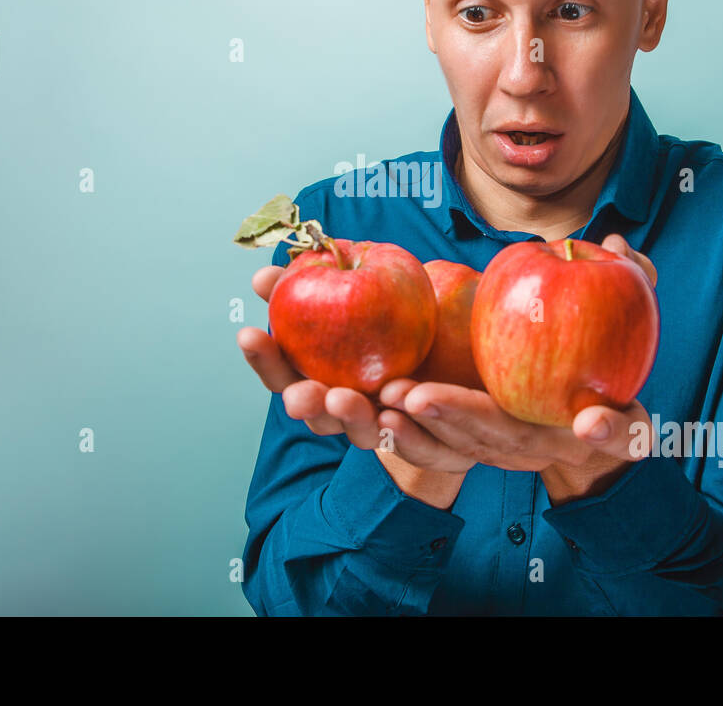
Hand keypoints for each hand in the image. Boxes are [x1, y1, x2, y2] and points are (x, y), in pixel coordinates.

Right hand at [238, 263, 470, 506]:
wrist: (473, 358)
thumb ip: (318, 280)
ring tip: (343, 397)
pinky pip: (421, 447)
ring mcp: (392, 431)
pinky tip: (398, 410)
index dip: (265, 359)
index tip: (249, 333)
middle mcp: (354, 413)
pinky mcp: (437, 447)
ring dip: (351, 417)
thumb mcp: (367, 291)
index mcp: (328, 381)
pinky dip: (407, 432)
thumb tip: (264, 275)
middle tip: (298, 392)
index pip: (286, 376)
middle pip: (319, 416)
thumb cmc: (408, 322)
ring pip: (365, 434)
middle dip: (306, 403)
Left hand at [376, 232, 659, 503]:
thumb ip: (634, 280)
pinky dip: (410, 437)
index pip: (621, 433)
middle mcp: (557, 448)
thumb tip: (615, 241)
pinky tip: (378, 410)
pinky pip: (441, 449)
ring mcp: (514, 454)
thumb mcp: (632, 320)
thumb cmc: (606, 352)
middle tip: (421, 398)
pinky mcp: (479, 449)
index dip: (612, 430)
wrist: (581, 416)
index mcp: (610, 426)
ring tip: (390, 399)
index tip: (592, 422)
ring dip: (425, 429)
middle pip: (512, 440)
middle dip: (465, 418)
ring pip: (467, 448)